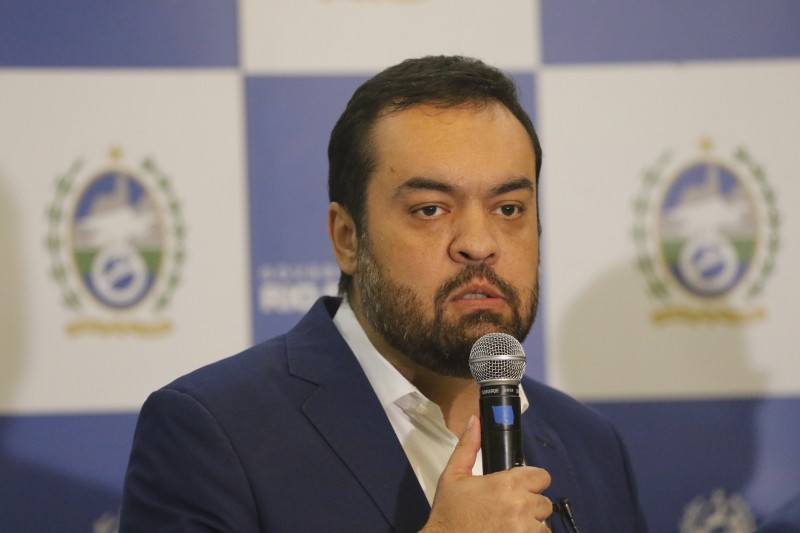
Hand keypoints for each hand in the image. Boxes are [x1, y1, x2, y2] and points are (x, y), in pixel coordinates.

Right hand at [421, 416, 552, 532]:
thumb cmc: (448, 513)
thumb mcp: (453, 475)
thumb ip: (468, 446)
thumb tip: (475, 421)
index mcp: (505, 485)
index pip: (542, 477)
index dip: (532, 480)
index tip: (522, 485)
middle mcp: (519, 507)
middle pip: (545, 502)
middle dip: (531, 503)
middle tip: (511, 507)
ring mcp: (523, 530)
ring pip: (544, 524)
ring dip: (532, 524)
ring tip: (512, 524)